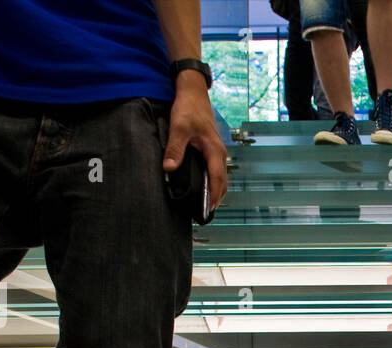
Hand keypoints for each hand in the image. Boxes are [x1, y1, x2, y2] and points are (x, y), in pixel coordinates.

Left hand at [164, 72, 227, 211]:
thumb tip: (169, 168)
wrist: (193, 91)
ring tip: (206, 203)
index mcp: (214, 149)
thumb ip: (174, 149)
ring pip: (221, 176)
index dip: (213, 195)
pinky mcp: (212, 148)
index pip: (217, 178)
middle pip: (222, 181)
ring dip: (216, 190)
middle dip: (216, 197)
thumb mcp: (178, 127)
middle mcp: (219, 151)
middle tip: (206, 212)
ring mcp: (217, 150)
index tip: (209, 209)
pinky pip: (216, 169)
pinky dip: (213, 180)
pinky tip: (204, 185)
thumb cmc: (189, 107)